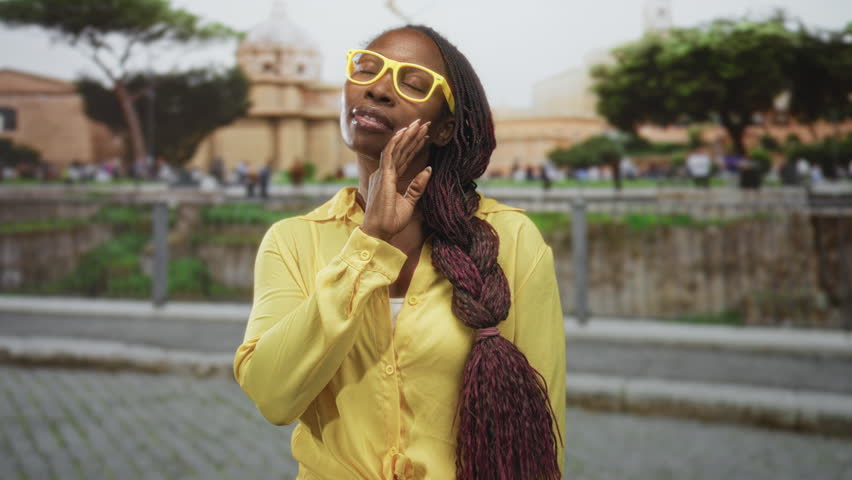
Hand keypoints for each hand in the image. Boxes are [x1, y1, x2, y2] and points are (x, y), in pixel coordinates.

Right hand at [360, 118, 431, 241]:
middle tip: (424, 124)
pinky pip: (389, 154)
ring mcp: (383, 173)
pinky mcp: (383, 176)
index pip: (404, 158)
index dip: (414, 146)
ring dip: (407, 135)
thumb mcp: (409, 202)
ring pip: (396, 148)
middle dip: (413, 136)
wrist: (380, 231)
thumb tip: (428, 169)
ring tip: (418, 124)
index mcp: (389, 179)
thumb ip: (417, 186)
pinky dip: (396, 141)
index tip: (425, 136)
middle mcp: (385, 173)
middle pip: (401, 151)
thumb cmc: (391, 220)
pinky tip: (404, 132)